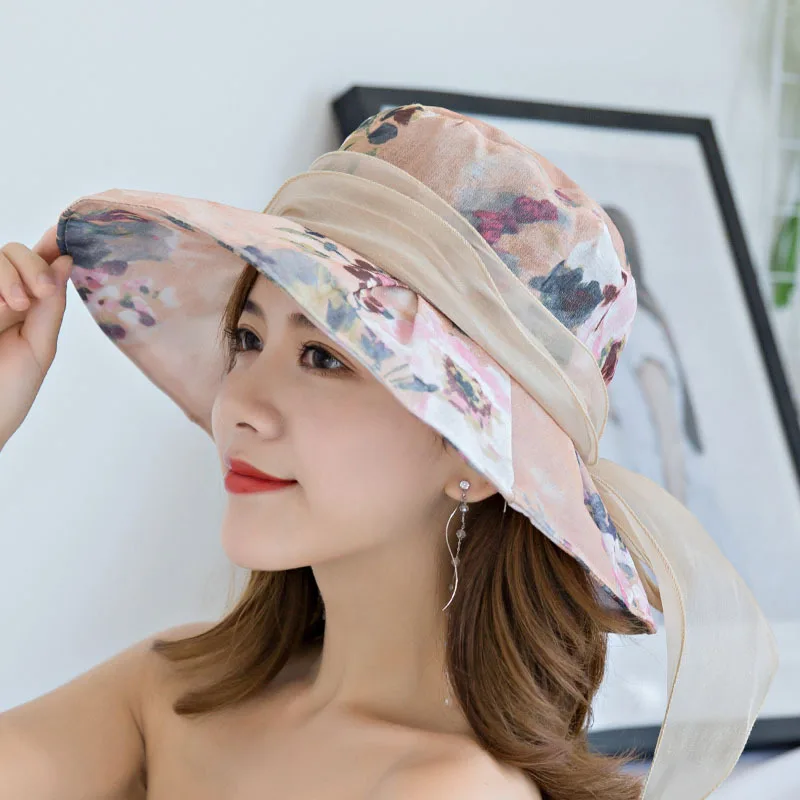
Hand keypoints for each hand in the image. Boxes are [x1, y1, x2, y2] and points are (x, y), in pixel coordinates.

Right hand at [0, 226, 72, 447]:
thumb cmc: (8, 391)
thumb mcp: (39, 347)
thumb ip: (51, 306)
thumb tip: (66, 261)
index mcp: (22, 304)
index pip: (36, 263)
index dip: (48, 248)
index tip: (63, 242)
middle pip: (11, 251)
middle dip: (31, 264)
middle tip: (41, 292)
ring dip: (9, 273)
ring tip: (16, 305)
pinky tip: (2, 305)